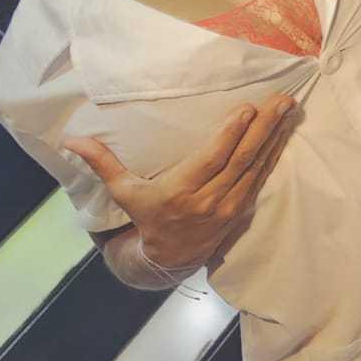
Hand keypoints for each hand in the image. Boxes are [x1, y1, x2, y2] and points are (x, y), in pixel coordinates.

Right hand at [63, 94, 297, 268]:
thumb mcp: (123, 193)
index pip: (212, 160)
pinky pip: (262, 178)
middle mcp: (209, 201)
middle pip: (242, 160)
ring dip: (276, 137)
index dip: (230, 136)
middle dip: (264, 129)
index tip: (246, 109)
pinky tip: (285, 134)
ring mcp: (229, 207)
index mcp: (180, 193)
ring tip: (289, 109)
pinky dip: (274, 155)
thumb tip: (71, 139)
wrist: (168, 258)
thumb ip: (103, 163)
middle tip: (281, 101)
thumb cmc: (145, 218)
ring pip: (257, 167)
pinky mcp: (242, 209)